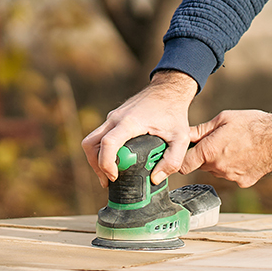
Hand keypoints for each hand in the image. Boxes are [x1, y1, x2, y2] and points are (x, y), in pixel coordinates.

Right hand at [81, 70, 198, 187]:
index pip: (108, 144)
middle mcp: (116, 118)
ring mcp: (112, 117)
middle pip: (91, 144)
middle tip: (109, 180)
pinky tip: (117, 160)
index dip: (106, 164)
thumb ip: (172, 161)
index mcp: (130, 122)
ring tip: (110, 174)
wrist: (168, 90)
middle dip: (96, 166)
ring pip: (91, 141)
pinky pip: (100, 137)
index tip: (115, 177)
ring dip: (96, 159)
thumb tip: (155, 179)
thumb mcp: (181, 138)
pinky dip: (102, 151)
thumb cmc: (174, 112)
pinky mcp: (113, 119)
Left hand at [182, 110, 271, 187]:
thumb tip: (184, 135)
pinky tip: (245, 155)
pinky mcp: (243, 182)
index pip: (183, 165)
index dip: (182, 159)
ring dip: (220, 161)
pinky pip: (232, 175)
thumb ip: (201, 130)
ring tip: (235, 146)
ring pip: (217, 171)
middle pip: (201, 166)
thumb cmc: (252, 124)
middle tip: (218, 142)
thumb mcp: (223, 119)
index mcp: (209, 152)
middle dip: (204, 156)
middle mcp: (218, 168)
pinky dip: (235, 167)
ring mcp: (231, 177)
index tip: (187, 152)